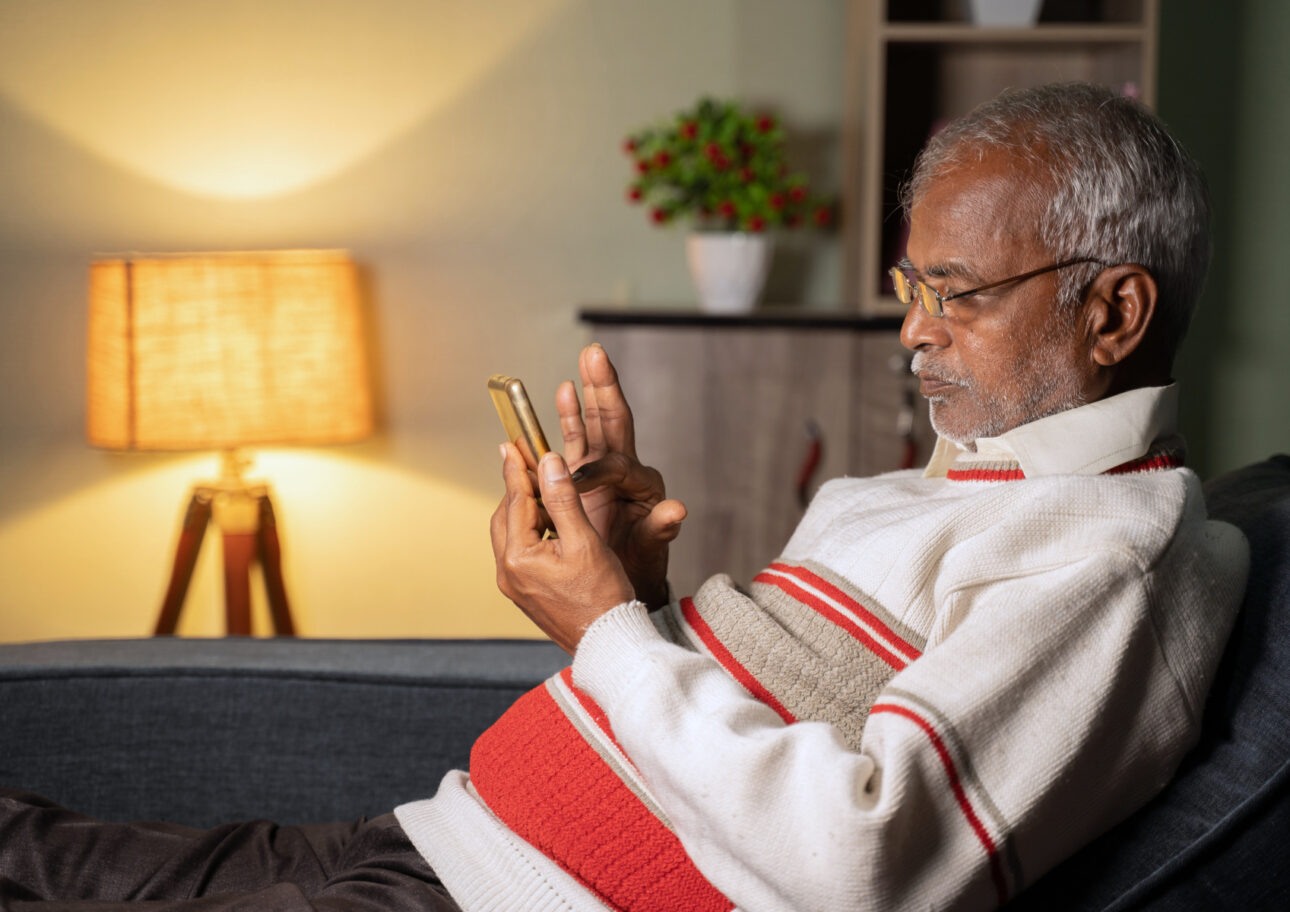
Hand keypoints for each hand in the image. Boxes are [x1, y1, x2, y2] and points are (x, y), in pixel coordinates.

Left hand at [491, 443, 634, 653]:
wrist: (608, 642)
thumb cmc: (603, 598)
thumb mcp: (585, 541)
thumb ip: (564, 499)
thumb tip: (549, 464)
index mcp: (518, 557)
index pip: (515, 501)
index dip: (517, 469)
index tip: (512, 444)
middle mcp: (508, 572)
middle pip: (507, 516)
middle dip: (519, 489)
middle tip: (529, 462)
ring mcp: (514, 585)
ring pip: (512, 534)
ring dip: (526, 510)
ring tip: (544, 490)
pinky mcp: (525, 592)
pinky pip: (520, 552)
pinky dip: (532, 531)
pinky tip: (552, 525)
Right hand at [556, 343, 686, 607]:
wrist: (627, 577)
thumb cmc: (641, 564)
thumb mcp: (652, 549)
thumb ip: (661, 528)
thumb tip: (677, 509)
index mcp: (643, 484)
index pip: (616, 466)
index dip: (596, 472)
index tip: (574, 483)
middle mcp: (625, 469)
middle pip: (613, 420)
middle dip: (603, 387)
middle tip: (596, 354)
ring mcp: (604, 469)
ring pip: (596, 423)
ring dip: (589, 392)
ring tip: (586, 359)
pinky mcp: (585, 475)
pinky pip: (578, 439)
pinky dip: (571, 416)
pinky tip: (566, 389)